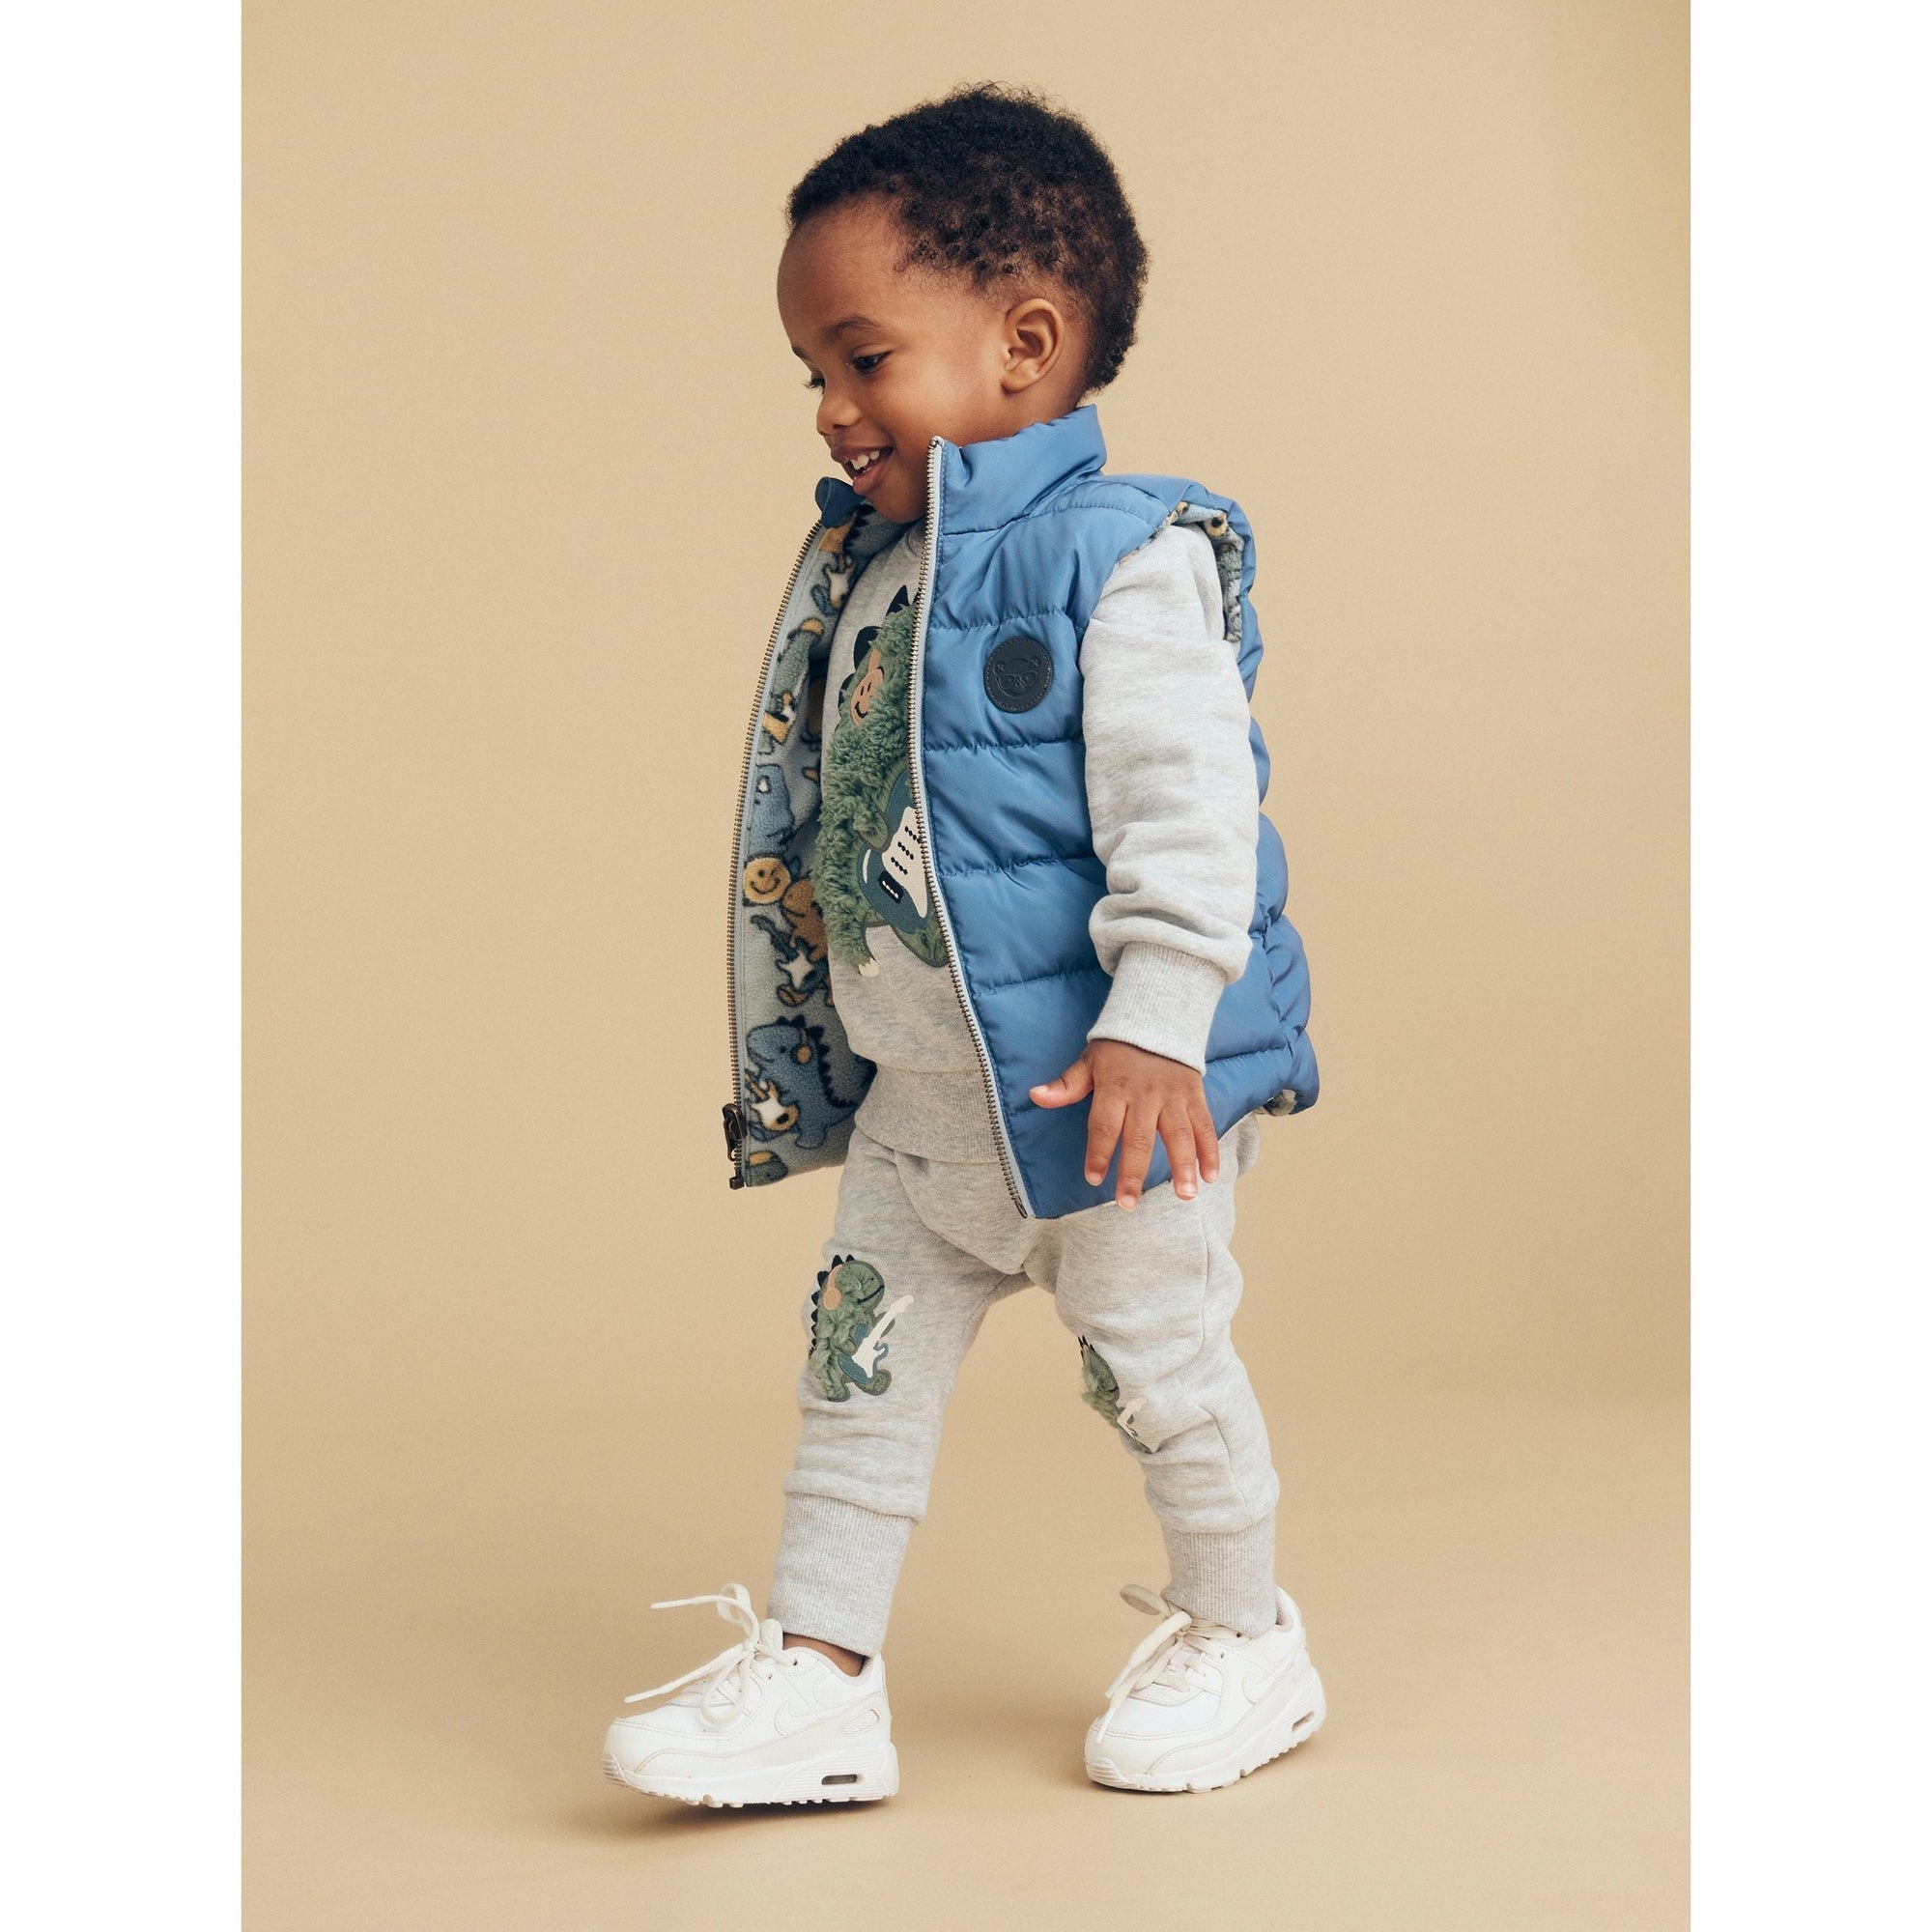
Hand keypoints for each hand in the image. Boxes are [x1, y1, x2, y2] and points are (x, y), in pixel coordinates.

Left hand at [1029, 1039, 1219, 1209]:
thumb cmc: (1118, 1047)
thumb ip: (1066, 1084)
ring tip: (1185, 1196)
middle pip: (1140, 1138)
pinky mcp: (1195, 1095)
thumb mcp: (1089, 1060)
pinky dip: (1209, 1151)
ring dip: (1183, 1166)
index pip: (1104, 1125)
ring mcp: (1173, 1096)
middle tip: (1128, 1204)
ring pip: (1179, 1134)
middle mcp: (1146, 1094)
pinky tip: (1210, 1177)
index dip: (1098, 1152)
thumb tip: (1035, 1096)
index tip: (1093, 1179)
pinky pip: (1204, 1125)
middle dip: (1134, 1173)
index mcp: (1115, 1087)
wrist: (1159, 1014)